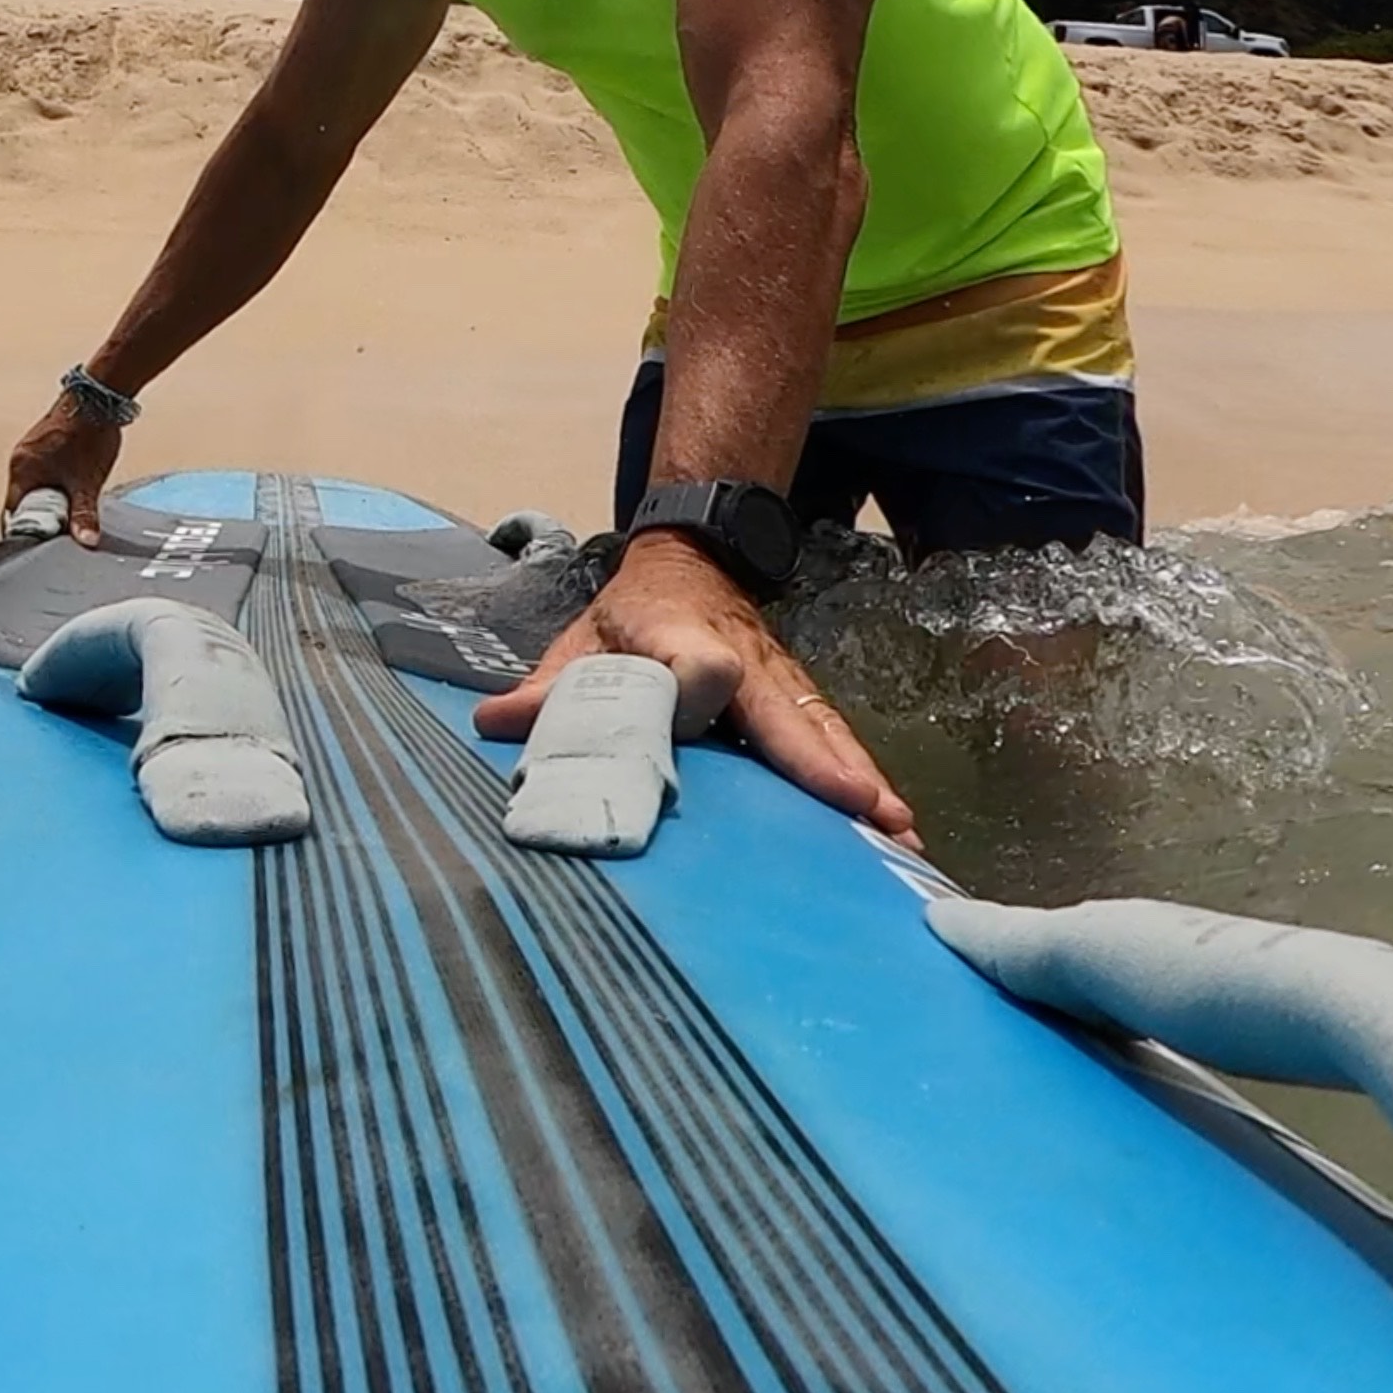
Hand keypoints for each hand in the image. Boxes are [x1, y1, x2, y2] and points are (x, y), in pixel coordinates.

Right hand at [0, 395, 122, 544]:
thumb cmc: (89, 434)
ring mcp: (30, 449)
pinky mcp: (43, 442)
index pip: (13, 513)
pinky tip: (71, 486)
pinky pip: (41, 472)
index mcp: (22, 471)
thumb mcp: (87, 483)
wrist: (99, 397)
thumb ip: (83, 514)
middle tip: (60, 528)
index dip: (27, 530)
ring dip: (49, 499)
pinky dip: (53, 483)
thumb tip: (85, 541)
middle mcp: (20, 459)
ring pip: (34, 486)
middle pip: (23, 501)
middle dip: (40, 516)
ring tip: (68, 507)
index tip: (40, 542)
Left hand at [474, 536, 914, 840]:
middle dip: (820, 758)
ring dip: (860, 778)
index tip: (711, 695)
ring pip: (823, 729)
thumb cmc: (632, 616)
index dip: (695, 678)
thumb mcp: (582, 641)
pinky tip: (897, 828)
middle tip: (861, 805)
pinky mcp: (798, 701)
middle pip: (784, 708)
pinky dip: (865, 780)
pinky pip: (833, 740)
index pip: (692, 658)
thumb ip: (545, 689)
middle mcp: (743, 661)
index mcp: (678, 638)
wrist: (691, 560)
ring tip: (900, 832)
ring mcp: (779, 681)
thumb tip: (493, 722)